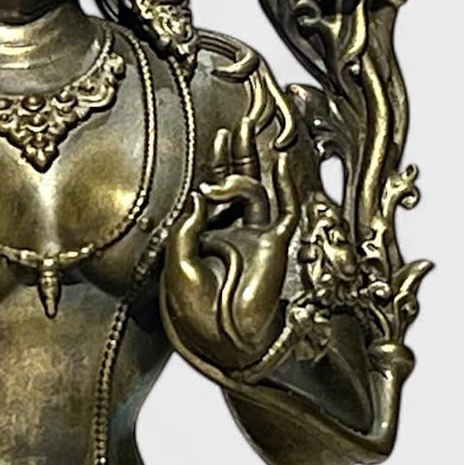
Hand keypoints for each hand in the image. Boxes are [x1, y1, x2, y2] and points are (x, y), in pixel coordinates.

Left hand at [161, 73, 300, 371]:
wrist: (226, 343)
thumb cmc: (196, 314)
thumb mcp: (177, 266)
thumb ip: (185, 229)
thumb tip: (199, 195)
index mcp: (207, 239)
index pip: (213, 193)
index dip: (217, 165)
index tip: (219, 136)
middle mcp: (233, 234)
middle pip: (239, 184)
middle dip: (240, 154)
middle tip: (243, 121)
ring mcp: (256, 239)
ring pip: (257, 191)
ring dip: (250, 164)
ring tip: (244, 135)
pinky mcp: (276, 247)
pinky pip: (286, 210)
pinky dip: (286, 185)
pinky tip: (283, 162)